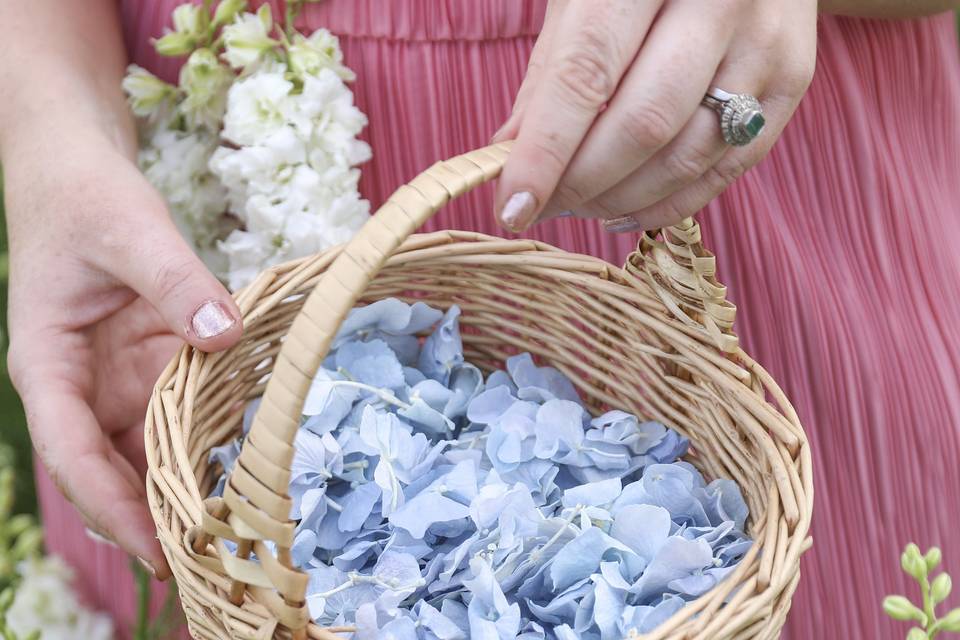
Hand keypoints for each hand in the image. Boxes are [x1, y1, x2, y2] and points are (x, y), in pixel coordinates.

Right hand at [3, 126, 242, 577]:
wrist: (80, 171)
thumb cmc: (87, 196)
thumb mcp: (131, 229)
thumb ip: (176, 281)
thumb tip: (224, 335)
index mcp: (48, 363)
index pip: (70, 449)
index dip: (109, 503)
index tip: (156, 546)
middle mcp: (81, 385)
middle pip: (112, 469)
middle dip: (154, 518)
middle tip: (212, 561)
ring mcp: (118, 380)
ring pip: (148, 452)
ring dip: (185, 490)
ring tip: (238, 533)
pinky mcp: (153, 366)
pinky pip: (181, 415)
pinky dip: (209, 441)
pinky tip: (248, 468)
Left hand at [493, 0, 816, 232]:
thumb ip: (552, 69)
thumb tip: (510, 151)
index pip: (586, 74)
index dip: (546, 149)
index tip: (512, 204)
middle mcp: (721, 1)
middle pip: (643, 124)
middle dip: (581, 183)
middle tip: (538, 207)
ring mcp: (766, 43)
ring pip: (687, 156)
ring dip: (620, 199)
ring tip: (576, 206)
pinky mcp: (793, 81)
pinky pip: (727, 168)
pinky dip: (668, 204)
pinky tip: (623, 211)